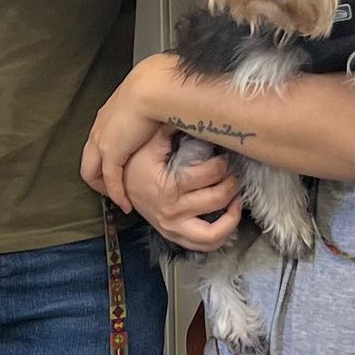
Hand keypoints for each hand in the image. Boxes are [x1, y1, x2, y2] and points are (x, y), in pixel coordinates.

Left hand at [80, 63, 172, 208]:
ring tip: (119, 200)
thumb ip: (151, 111)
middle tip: (114, 190)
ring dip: (105, 188)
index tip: (122, 168)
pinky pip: (110, 181)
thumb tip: (166, 116)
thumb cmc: (158, 88)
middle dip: (99, 178)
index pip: (99, 141)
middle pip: (89, 160)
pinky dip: (117, 194)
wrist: (153, 88)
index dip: (107, 159)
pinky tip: (126, 204)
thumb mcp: (150, 100)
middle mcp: (99, 129)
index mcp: (108, 115)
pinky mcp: (110, 153)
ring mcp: (101, 142)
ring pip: (92, 173)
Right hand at [123, 133, 243, 251]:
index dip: (223, 163)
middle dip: (233, 184)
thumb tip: (195, 110)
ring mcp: (173, 228)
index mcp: (167, 187)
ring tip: (237, 200)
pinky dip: (221, 235)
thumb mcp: (150, 141)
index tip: (225, 155)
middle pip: (217, 199)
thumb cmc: (135, 162)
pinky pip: (204, 245)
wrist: (117, 186)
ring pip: (213, 234)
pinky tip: (227, 216)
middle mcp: (172, 211)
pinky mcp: (175, 236)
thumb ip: (171, 127)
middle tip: (236, 174)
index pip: (208, 175)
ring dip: (232, 217)